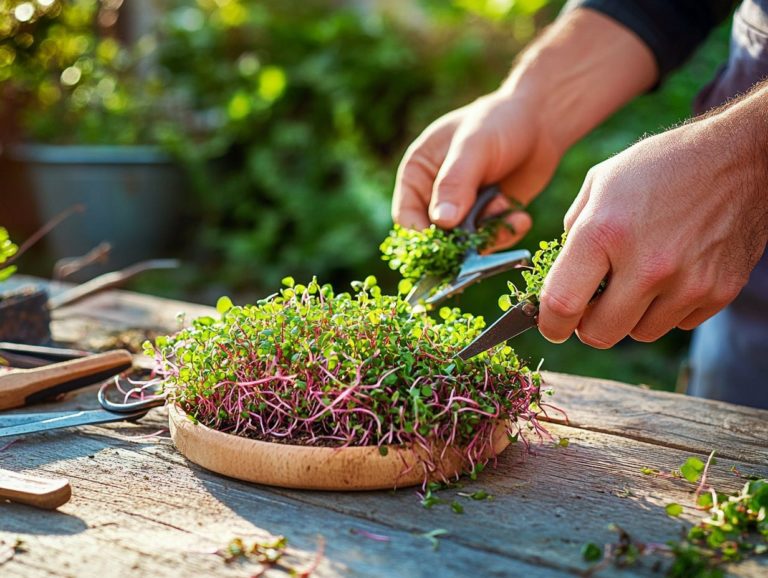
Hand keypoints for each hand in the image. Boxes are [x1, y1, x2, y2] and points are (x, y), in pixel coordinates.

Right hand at [391, 90, 562, 249]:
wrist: (541, 121)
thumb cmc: (499, 122)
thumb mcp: (474, 147)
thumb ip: (455, 182)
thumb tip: (441, 221)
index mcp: (418, 173)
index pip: (406, 215)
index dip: (421, 234)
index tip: (444, 243)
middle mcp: (436, 195)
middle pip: (436, 235)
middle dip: (460, 239)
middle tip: (483, 234)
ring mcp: (463, 209)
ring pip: (465, 243)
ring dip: (488, 234)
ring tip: (506, 206)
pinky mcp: (489, 217)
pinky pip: (491, 240)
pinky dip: (505, 233)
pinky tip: (521, 217)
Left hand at [538, 108, 767, 346]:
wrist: (741, 157)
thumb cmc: (661, 166)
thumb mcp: (601, 182)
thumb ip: (573, 231)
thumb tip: (560, 274)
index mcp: (605, 233)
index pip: (562, 305)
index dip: (550, 324)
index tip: (551, 325)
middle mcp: (647, 265)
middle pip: (599, 334)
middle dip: (588, 325)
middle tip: (591, 304)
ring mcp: (688, 283)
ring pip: (639, 333)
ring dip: (630, 316)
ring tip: (636, 278)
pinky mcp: (719, 292)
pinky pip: (678, 323)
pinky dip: (667, 308)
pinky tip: (671, 274)